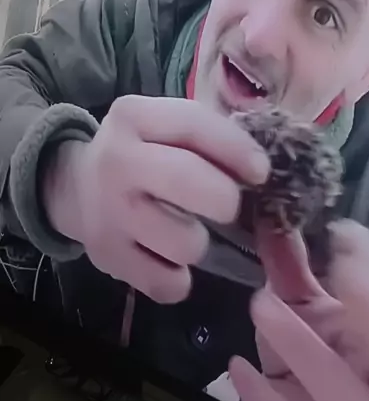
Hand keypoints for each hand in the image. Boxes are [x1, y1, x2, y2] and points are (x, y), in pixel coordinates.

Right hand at [44, 96, 268, 303]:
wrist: (75, 186)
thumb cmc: (142, 152)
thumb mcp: (164, 126)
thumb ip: (208, 136)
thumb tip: (260, 169)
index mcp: (133, 117)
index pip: (195, 126)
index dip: (238, 149)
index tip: (261, 171)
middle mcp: (116, 161)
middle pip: (191, 182)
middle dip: (225, 200)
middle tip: (226, 205)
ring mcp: (108, 213)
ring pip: (186, 243)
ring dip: (199, 242)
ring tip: (185, 228)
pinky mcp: (106, 258)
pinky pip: (167, 284)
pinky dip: (178, 278)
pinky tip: (168, 257)